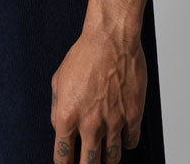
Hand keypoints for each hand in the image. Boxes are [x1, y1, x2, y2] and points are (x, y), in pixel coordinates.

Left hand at [50, 24, 146, 162]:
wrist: (111, 38)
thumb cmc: (84, 54)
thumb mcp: (59, 80)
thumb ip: (57, 109)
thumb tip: (59, 130)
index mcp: (67, 116)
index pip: (62, 158)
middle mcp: (89, 124)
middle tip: (88, 161)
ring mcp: (113, 122)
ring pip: (111, 159)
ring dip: (107, 156)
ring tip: (105, 148)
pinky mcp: (133, 116)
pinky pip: (130, 143)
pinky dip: (125, 141)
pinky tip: (121, 133)